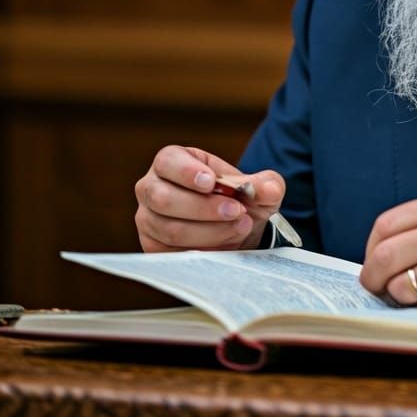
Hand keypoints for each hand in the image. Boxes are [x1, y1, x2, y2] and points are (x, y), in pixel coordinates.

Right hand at [134, 145, 284, 252]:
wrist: (236, 228)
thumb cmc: (239, 198)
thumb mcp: (258, 187)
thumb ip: (266, 184)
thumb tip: (269, 190)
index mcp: (171, 161)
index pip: (168, 161)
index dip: (186, 172)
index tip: (211, 182)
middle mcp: (151, 188)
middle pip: (164, 198)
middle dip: (204, 207)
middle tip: (237, 211)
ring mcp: (148, 219)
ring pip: (170, 229)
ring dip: (209, 232)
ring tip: (239, 227)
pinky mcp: (153, 247)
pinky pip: (171, 254)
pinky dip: (202, 251)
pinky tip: (225, 247)